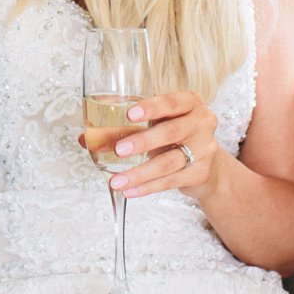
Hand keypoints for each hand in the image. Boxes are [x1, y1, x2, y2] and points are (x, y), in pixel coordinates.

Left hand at [100, 90, 223, 200]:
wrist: (208, 164)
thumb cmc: (174, 136)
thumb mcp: (156, 124)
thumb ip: (123, 127)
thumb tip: (86, 138)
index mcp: (190, 103)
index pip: (171, 102)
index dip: (151, 108)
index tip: (130, 115)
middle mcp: (202, 123)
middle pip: (171, 132)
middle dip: (143, 141)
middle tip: (119, 150)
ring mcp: (204, 149)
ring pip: (169, 162)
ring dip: (140, 172)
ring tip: (116, 180)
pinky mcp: (200, 173)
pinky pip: (171, 181)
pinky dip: (148, 187)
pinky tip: (130, 191)